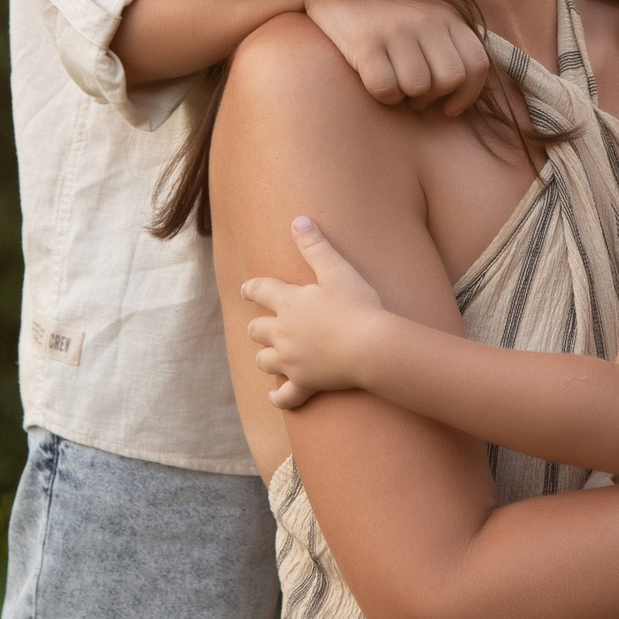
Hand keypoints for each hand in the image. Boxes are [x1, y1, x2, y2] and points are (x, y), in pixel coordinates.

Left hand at [240, 218, 390, 408]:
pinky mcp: (305, 383)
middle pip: (256, 329)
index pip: (260, 291)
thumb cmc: (358, 306)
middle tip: (262, 325)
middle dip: (258, 326)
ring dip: (266, 356)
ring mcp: (291, 361)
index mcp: (288, 303)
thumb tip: (299, 220)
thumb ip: (316, 246)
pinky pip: (285, 396)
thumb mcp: (337, 270)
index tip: (246, 289)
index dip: (252, 288)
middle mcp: (282, 333)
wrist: (371, 347)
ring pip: (264, 361)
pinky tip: (276, 397)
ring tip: (271, 355)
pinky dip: (279, 397)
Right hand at [303, 0, 489, 115]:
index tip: (449, 107)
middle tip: (414, 93)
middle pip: (450, 79)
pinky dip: (382, 95)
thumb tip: (463, 86)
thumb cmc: (384, 8)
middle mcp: (426, 19)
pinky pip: (386, 89)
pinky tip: (373, 79)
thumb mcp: (426, 11)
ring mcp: (396, 29)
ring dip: (404, 96)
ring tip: (392, 81)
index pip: (477, 64)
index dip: (467, 95)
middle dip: (432, 97)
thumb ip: (448, 39)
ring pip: (418, 88)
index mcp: (446, 13)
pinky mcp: (366, 41)